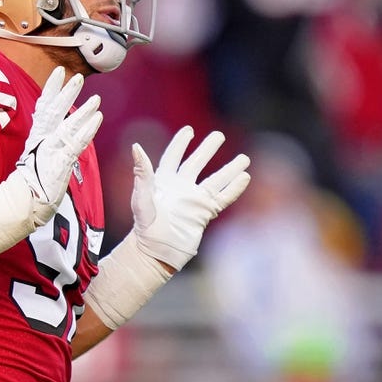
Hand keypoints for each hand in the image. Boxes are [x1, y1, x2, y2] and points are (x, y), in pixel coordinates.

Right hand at [16, 66, 101, 224]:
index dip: (52, 89)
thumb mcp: (35, 158)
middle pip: (53, 111)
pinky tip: (97, 118)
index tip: (59, 73)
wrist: (22, 205)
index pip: (44, 108)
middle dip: (66, 93)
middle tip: (77, 76)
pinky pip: (76, 143)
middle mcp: (42, 141)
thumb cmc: (31, 184)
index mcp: (37, 138)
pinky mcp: (60, 163)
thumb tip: (48, 133)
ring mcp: (50, 151)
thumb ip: (42, 144)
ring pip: (67, 125)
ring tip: (97, 99)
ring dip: (83, 111)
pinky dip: (88, 129)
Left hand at [130, 126, 250, 269]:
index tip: (189, 130)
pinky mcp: (204, 213)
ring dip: (229, 169)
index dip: (180, 143)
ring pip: (215, 180)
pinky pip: (223, 198)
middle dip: (208, 149)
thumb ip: (142, 172)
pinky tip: (245, 178)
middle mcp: (180, 188)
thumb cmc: (144, 226)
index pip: (173, 156)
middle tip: (218, 135)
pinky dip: (234, 188)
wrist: (155, 251)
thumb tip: (136, 146)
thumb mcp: (141, 197)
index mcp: (163, 181)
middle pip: (197, 163)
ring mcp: (194, 200)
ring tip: (244, 158)